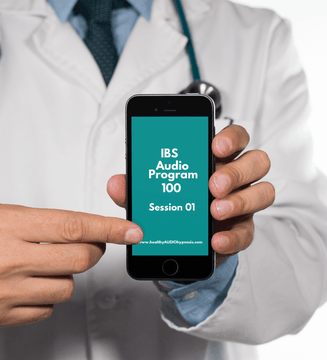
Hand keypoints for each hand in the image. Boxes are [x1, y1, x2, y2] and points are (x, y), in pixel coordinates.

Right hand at [0, 202, 142, 325]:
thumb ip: (33, 223)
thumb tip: (68, 232)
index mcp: (7, 226)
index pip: (74, 227)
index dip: (109, 229)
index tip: (130, 230)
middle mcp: (8, 260)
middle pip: (79, 259)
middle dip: (91, 250)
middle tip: (83, 244)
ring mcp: (4, 292)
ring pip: (66, 288)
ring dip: (65, 274)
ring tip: (43, 263)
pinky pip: (44, 309)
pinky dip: (45, 296)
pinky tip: (28, 283)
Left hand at [107, 125, 274, 266]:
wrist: (178, 241)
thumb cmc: (169, 205)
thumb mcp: (147, 195)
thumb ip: (134, 188)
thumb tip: (116, 183)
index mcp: (214, 159)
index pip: (235, 138)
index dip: (231, 138)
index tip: (215, 145)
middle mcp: (234, 178)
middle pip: (256, 162)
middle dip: (237, 171)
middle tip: (212, 185)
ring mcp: (241, 203)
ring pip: (263, 193)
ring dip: (240, 201)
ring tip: (214, 211)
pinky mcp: (240, 230)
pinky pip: (248, 232)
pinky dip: (232, 237)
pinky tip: (215, 241)